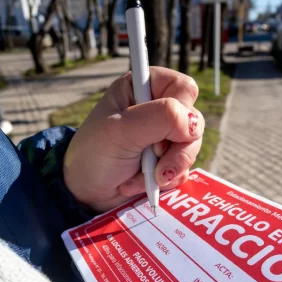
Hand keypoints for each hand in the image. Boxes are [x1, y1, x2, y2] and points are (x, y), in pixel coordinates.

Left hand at [64, 67, 204, 211]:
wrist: (85, 193)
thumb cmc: (94, 154)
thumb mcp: (122, 130)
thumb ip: (161, 117)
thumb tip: (194, 124)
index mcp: (144, 88)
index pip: (185, 88)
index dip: (180, 110)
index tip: (160, 130)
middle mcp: (158, 109)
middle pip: (195, 121)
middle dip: (175, 147)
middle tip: (154, 156)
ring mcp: (165, 137)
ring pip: (192, 148)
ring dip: (168, 168)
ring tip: (144, 176)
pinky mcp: (168, 162)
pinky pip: (185, 170)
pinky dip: (165, 180)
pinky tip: (142, 183)